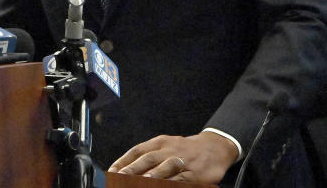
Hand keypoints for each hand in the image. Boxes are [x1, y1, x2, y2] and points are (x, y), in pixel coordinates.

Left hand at [108, 131, 237, 183]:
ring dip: (151, 176)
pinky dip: (172, 184)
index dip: (124, 160)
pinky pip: (181, 179)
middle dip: (133, 169)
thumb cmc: (184, 149)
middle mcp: (168, 150)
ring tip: (139, 182)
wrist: (214, 147)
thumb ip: (148, 156)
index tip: (112, 171)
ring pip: (164, 168)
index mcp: (159, 143)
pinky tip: (163, 186)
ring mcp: (182, 160)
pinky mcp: (194, 173)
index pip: (137, 150)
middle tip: (120, 177)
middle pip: (148, 159)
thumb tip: (126, 169)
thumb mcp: (165, 146)